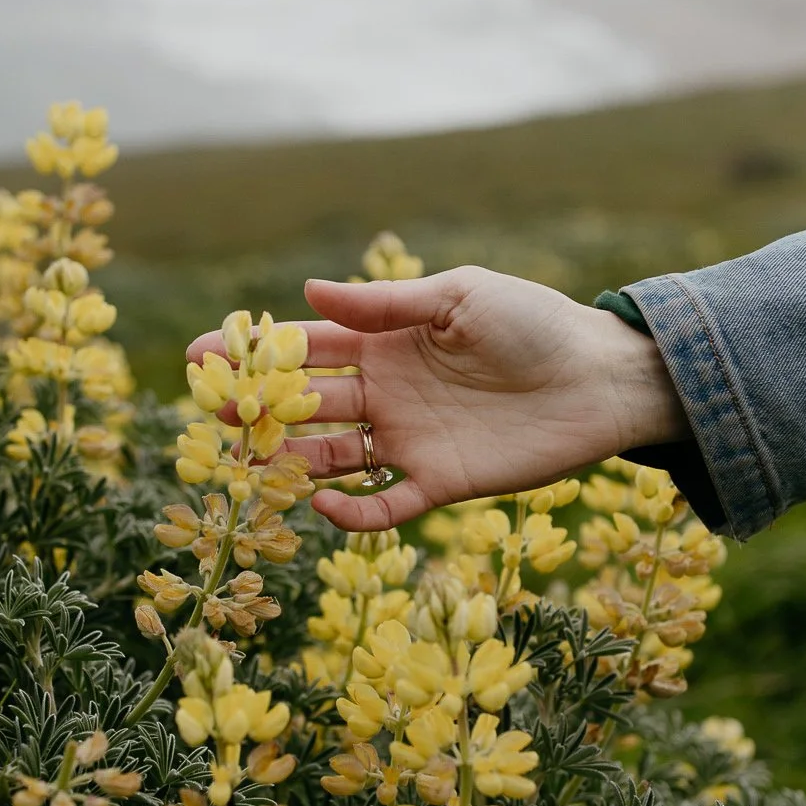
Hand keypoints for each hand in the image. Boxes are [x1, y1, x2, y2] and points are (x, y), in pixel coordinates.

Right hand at [187, 267, 688, 530]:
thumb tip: (307, 293)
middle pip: (308, 404)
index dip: (257, 351)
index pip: (309, 347)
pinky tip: (321, 504)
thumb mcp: (459, 298)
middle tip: (216, 411)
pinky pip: (383, 504)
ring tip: (253, 462)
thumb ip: (386, 304)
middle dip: (260, 407)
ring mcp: (410, 439)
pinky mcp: (439, 482)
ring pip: (332, 457)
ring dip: (292, 460)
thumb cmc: (535, 324)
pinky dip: (351, 512)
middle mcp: (388, 393)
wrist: (601, 378)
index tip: (203, 355)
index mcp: (388, 343)